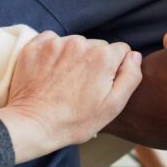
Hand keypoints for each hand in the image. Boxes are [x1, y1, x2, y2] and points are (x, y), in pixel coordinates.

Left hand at [0, 32, 142, 163]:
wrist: (32, 125)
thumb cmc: (75, 121)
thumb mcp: (114, 106)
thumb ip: (131, 76)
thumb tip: (134, 56)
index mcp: (104, 56)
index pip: (121, 50)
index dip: (116, 68)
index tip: (103, 84)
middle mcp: (81, 43)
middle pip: (98, 46)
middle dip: (95, 61)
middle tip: (83, 86)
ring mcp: (56, 43)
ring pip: (75, 44)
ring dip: (74, 57)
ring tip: (65, 82)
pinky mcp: (36, 45)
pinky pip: (52, 40)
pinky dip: (53, 53)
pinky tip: (50, 72)